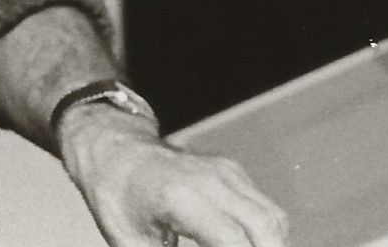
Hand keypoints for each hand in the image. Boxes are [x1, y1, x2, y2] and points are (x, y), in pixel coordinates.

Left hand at [59, 109, 289, 246]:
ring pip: (273, 219)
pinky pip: (266, 208)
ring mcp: (225, 170)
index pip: (231, 240)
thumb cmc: (116, 197)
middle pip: (265, 228)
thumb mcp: (128, 241)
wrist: (113, 149)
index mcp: (180, 196)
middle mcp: (210, 179)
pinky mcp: (233, 170)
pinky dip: (265, 235)